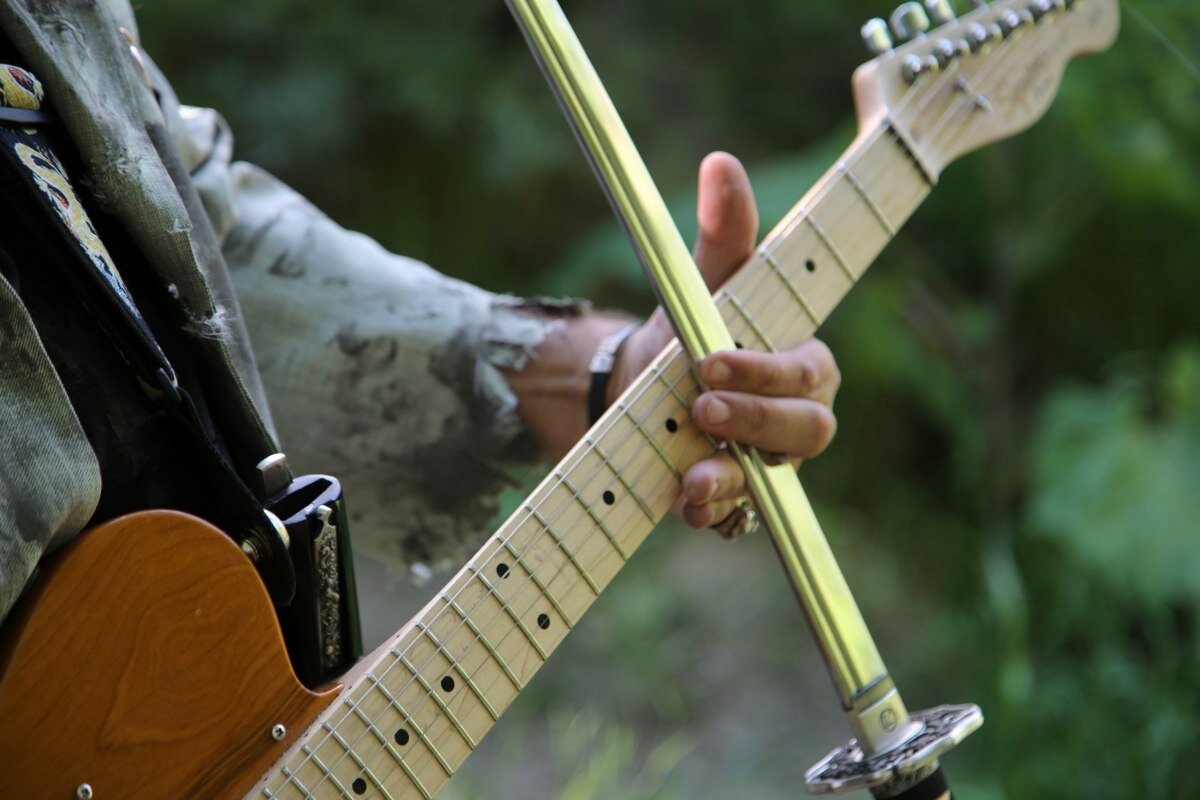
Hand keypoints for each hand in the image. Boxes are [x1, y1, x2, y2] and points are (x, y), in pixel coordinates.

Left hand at [609, 152, 841, 530]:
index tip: (712, 360)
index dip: (771, 373)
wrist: (645, 387)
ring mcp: (767, 465)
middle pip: (807, 433)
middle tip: (703, 408)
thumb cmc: (696, 328)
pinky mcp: (733, 497)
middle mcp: (795, 420)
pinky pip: (736, 517)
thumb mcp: (705, 283)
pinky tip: (684, 504)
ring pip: (773, 483)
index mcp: (802, 365)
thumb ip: (723, 234)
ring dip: (735, 481)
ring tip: (692, 477)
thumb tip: (720, 163)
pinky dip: (712, 513)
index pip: (810, 373)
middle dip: (758, 422)